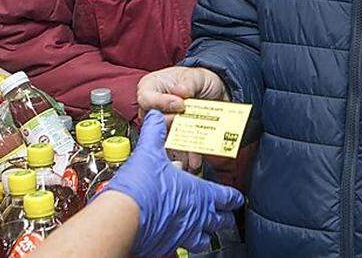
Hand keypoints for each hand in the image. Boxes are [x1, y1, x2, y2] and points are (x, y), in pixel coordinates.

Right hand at [101, 110, 243, 255]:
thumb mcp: (149, 151)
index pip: (225, 197)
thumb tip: (155, 115)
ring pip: (204, 239)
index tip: (238, 198)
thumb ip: (154, 132)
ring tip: (206, 233)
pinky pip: (183, 248)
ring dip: (206, 234)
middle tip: (227, 218)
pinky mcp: (167, 245)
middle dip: (224, 218)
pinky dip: (184, 243)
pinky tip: (176, 238)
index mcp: (197, 194)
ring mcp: (182, 234)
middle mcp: (195, 216)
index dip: (233, 197)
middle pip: (219, 222)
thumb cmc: (141, 187)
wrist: (123, 216)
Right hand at [137, 66, 226, 171]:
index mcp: (151, 87)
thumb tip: (180, 92)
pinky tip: (194, 159)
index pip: (146, 99)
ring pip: (166, 138)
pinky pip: (177, 147)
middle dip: (172, 128)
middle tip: (188, 130)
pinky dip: (186, 154)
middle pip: (155, 122)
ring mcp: (164, 123)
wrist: (215, 92)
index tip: (180, 105)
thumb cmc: (200, 80)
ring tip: (190, 157)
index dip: (161, 104)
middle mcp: (154, 107)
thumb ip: (188, 82)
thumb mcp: (196, 76)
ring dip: (179, 148)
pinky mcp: (175, 135)